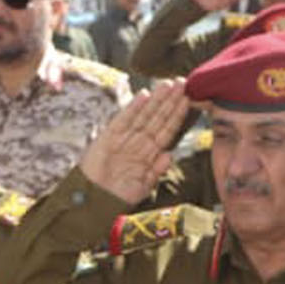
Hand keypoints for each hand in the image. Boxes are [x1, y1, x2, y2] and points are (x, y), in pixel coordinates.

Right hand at [80, 80, 186, 204]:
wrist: (95, 201)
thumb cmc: (119, 196)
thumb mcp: (143, 186)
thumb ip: (156, 171)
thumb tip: (169, 155)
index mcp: (150, 153)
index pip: (167, 130)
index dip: (177, 114)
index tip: (189, 99)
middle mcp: (139, 141)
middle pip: (158, 118)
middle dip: (170, 101)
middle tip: (182, 82)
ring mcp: (124, 137)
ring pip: (144, 115)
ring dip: (156, 100)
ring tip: (167, 84)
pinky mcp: (109, 136)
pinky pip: (124, 119)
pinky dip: (133, 108)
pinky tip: (144, 96)